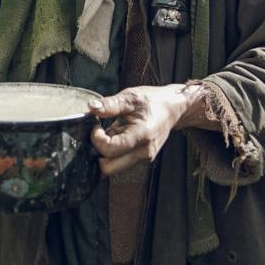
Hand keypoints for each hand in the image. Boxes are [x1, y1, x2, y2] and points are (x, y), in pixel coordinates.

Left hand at [89, 85, 203, 175]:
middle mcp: (143, 152)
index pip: (110, 150)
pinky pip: (120, 163)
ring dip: (105, 153)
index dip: (96, 138)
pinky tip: (118, 137)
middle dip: (97, 152)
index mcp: (141, 136)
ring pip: (113, 168)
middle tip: (99, 133)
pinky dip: (113, 153)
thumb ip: (111, 104)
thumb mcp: (131, 97)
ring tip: (111, 133)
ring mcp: (143, 158)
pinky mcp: (141, 159)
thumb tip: (92, 107)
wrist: (173, 109)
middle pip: (108, 168)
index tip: (96, 125)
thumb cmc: (153, 101)